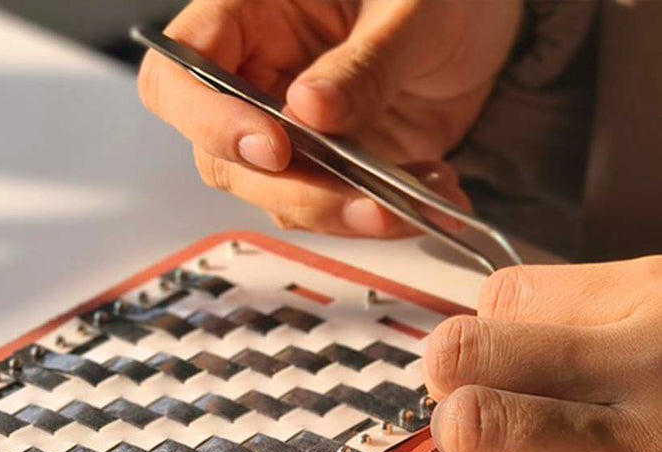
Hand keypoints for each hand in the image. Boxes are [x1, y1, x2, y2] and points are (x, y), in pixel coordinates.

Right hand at [138, 0, 520, 235]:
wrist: (488, 20)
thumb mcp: (414, 6)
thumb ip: (364, 62)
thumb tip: (309, 113)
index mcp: (247, 13)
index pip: (178, 77)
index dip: (208, 120)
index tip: (274, 147)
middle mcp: (252, 78)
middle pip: (223, 158)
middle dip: (294, 189)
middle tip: (365, 200)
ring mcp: (285, 130)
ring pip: (275, 195)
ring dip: (342, 212)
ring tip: (418, 199)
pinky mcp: (323, 167)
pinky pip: (327, 208)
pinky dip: (376, 215)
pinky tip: (429, 195)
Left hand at [423, 257, 661, 451]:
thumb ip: (612, 310)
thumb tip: (510, 328)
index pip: (507, 298)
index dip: (483, 331)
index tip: (485, 357)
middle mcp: (654, 365)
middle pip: (473, 349)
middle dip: (451, 371)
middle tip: (463, 395)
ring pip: (494, 425)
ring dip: (477, 434)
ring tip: (485, 438)